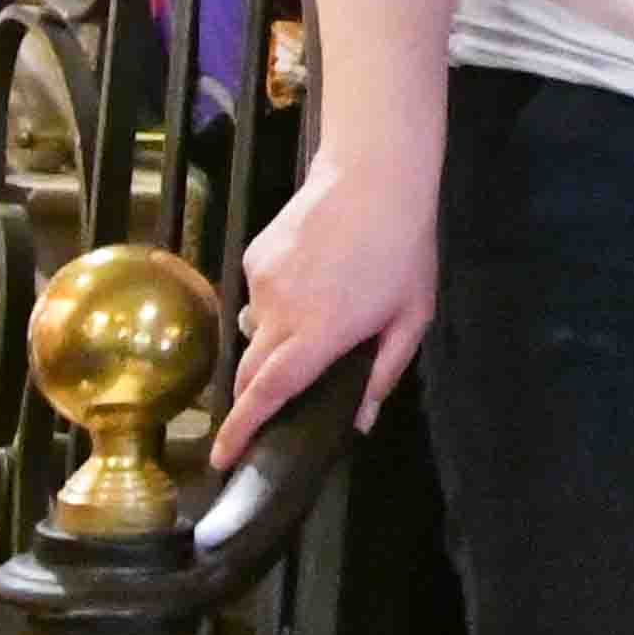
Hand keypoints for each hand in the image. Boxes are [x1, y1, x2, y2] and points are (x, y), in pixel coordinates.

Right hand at [219, 158, 436, 463]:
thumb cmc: (404, 250)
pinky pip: (261, 295)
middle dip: (251, 400)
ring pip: (256, 331)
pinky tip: (314, 277)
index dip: (241, 429)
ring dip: (276, 341)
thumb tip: (360, 420)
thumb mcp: (412, 318)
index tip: (221, 458)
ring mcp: (262, 283)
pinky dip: (280, 302)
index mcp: (319, 335)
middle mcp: (279, 314)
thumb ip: (383, 373)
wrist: (374, 176)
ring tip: (321, 315)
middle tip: (267, 412)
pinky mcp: (254, 257)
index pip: (268, 393)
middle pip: (250, 372)